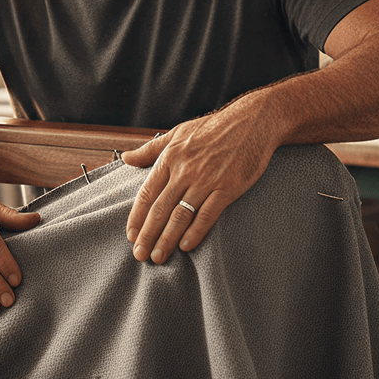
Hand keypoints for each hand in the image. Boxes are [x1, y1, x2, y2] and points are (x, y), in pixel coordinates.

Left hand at [121, 97, 275, 263]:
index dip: (137, 217)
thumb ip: (150, 149)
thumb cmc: (213, 127)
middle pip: (160, 209)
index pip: (147, 193)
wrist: (253, 121)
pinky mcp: (227, 188)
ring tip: (158, 257)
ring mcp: (206, 180)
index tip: (131, 235)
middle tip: (139, 255)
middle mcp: (185, 171)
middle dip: (147, 235)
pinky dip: (195, 232)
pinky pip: (207, 214)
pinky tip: (185, 246)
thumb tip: (125, 158)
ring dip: (167, 239)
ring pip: (180, 215)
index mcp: (170, 158)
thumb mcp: (177, 133)